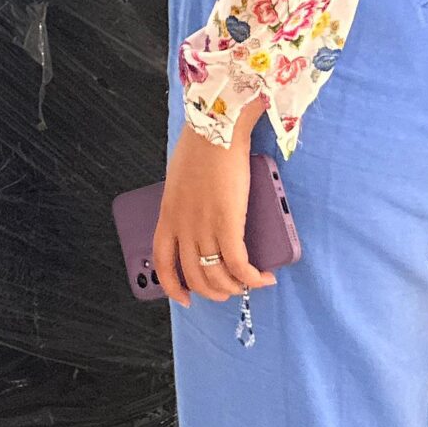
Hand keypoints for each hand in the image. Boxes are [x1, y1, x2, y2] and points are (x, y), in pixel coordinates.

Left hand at [150, 101, 275, 304]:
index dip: (173, 287)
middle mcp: (182, 225)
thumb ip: (186, 204)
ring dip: (235, 288)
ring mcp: (203, 226)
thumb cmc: (201, 147)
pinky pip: (240, 266)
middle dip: (213, 291)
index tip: (186, 298)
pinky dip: (253, 278)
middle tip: (229, 290)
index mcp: (167, 214)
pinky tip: (264, 277)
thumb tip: (201, 220)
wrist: (216, 128)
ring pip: (217, 276)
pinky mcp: (228, 223)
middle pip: (194, 276)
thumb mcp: (180, 180)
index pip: (163, 262)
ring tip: (249, 283)